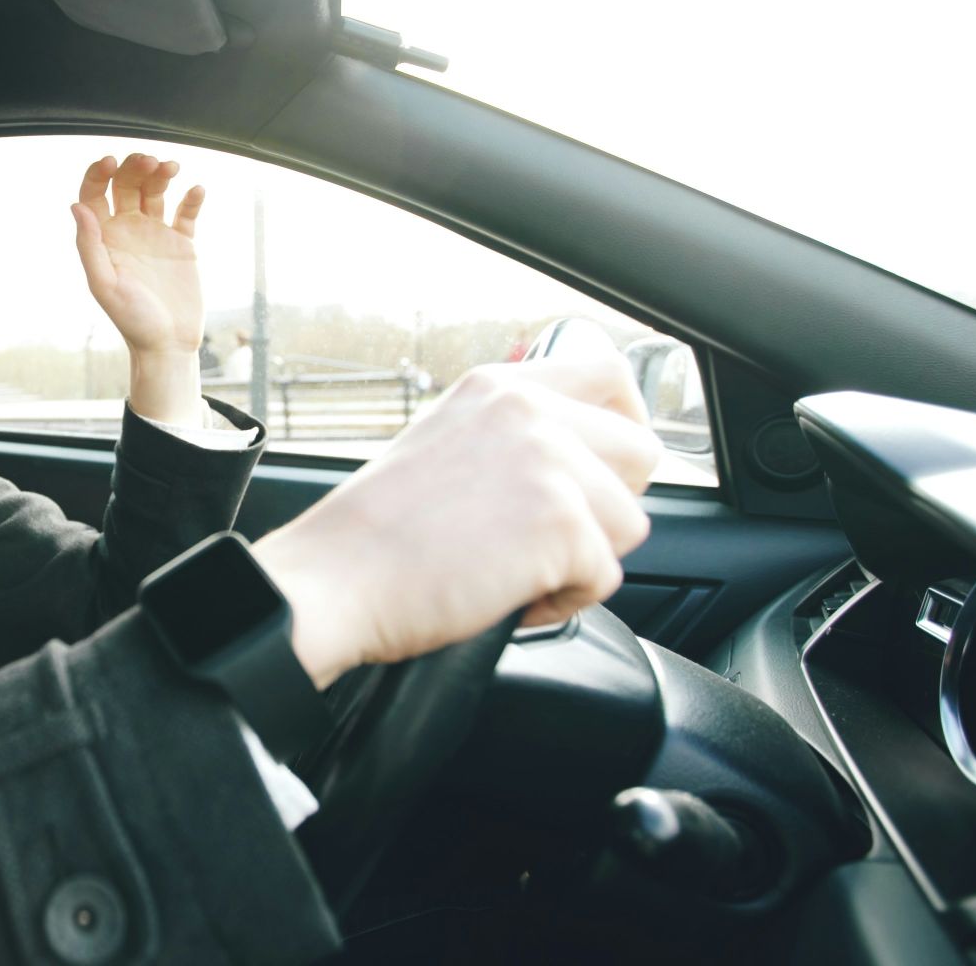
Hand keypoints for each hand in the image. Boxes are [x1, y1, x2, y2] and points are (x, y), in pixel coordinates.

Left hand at [70, 153, 207, 354]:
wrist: (167, 344)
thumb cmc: (132, 320)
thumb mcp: (104, 285)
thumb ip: (89, 246)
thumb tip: (76, 206)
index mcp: (103, 238)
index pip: (95, 194)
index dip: (99, 173)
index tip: (112, 161)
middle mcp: (127, 230)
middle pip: (127, 184)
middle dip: (136, 167)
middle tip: (150, 161)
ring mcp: (155, 234)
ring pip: (156, 191)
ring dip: (162, 174)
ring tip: (171, 168)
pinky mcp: (182, 243)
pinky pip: (186, 212)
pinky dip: (191, 198)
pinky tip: (196, 190)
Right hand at [252, 348, 661, 688]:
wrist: (333, 581)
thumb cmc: (376, 535)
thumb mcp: (445, 445)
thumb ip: (511, 434)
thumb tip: (580, 452)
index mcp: (498, 387)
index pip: (610, 375)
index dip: (624, 425)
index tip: (608, 466)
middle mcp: (528, 410)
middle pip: (641, 452)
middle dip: (611, 505)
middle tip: (551, 537)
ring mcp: (548, 462)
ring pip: (631, 521)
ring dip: (585, 559)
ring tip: (517, 571)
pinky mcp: (560, 522)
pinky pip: (605, 576)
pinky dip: (564, 602)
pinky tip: (508, 596)